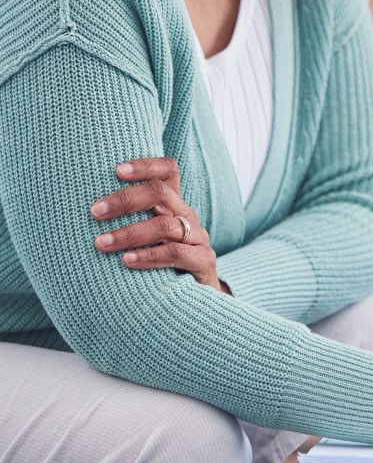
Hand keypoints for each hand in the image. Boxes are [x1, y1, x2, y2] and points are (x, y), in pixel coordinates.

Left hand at [91, 158, 228, 293]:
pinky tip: (127, 261)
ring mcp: (198, 237)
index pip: (167, 170)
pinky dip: (149, 256)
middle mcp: (187, 215)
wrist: (197, 297)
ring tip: (101, 244)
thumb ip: (126, 221)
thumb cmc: (159, 263)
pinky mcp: (204, 260)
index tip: (116, 171)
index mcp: (173, 204)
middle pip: (161, 193)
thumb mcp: (145, 237)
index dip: (145, 165)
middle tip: (95, 212)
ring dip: (130, 233)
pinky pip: (176, 252)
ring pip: (165, 225)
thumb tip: (79, 212)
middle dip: (125, 200)